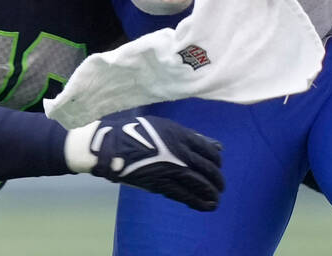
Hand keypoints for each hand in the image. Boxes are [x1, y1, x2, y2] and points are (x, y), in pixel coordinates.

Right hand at [65, 113, 223, 210]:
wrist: (111, 146)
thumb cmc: (135, 131)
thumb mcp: (163, 126)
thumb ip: (187, 135)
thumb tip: (213, 144)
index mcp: (180, 134)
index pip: (208, 150)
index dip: (217, 159)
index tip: (218, 164)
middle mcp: (180, 152)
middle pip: (207, 167)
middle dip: (217, 178)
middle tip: (220, 184)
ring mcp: (171, 169)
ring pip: (199, 182)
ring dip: (211, 191)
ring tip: (217, 197)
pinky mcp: (161, 184)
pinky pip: (185, 194)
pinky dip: (199, 201)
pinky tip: (208, 205)